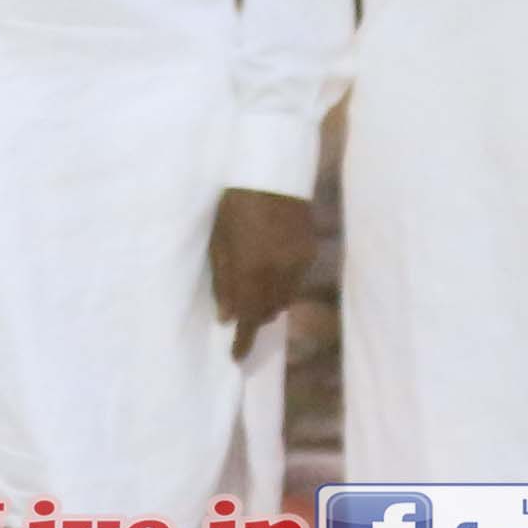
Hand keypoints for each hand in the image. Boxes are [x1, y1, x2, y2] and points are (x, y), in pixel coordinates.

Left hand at [209, 188, 313, 348]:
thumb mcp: (218, 240)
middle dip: (254, 321)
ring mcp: (298, 262)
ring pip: (285, 299)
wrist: (272, 170)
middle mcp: (280, 271)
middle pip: (269, 311)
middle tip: (240, 324)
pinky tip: (271, 278)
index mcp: (252, 269)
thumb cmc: (234, 202)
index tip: (235, 357)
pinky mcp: (309, 251)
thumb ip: (223, 279)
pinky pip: (296, 282)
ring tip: (254, 301)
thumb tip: (226, 316)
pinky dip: (282, 288)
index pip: (249, 317)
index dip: (243, 341)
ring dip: (269, 306)